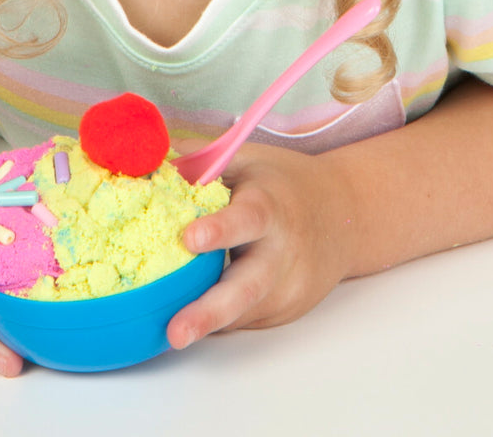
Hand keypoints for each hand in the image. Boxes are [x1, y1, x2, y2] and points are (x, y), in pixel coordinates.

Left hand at [166, 142, 355, 348]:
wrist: (344, 216)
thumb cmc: (285, 183)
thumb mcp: (249, 160)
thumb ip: (202, 160)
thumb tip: (148, 159)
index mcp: (270, 208)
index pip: (247, 219)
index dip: (220, 230)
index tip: (190, 239)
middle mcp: (281, 253)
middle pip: (247, 288)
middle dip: (210, 312)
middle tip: (175, 332)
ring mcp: (285, 288)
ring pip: (241, 312)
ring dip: (205, 324)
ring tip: (172, 334)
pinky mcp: (283, 311)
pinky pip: (243, 319)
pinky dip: (217, 319)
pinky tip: (196, 314)